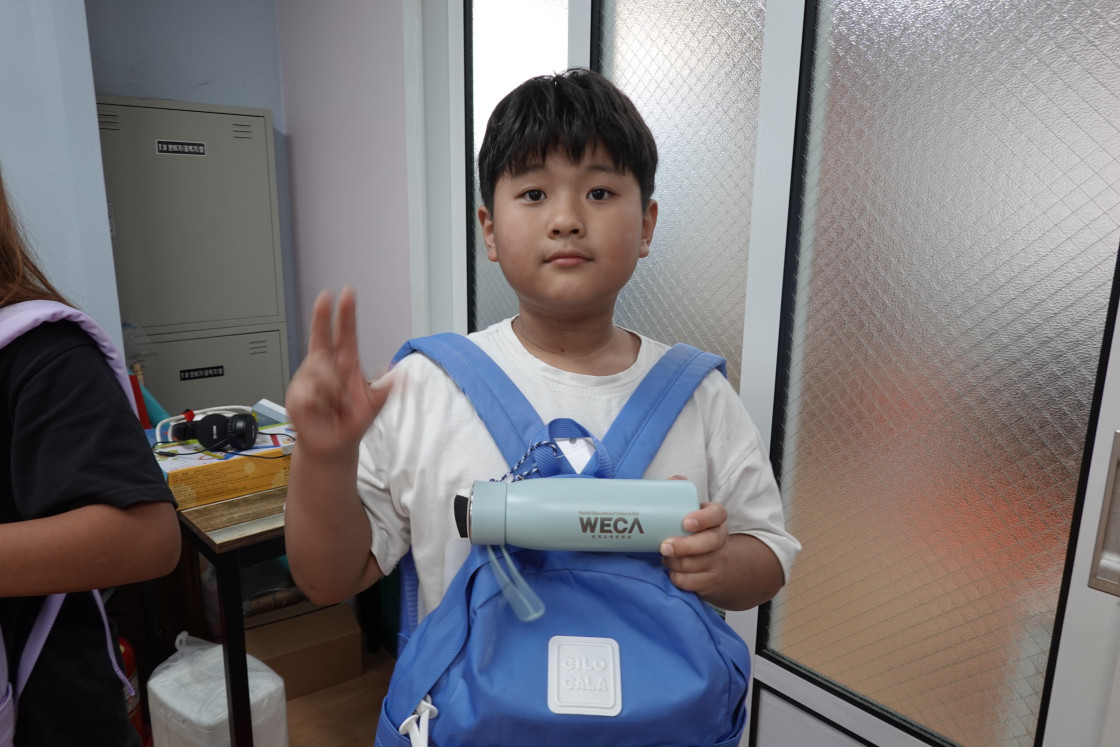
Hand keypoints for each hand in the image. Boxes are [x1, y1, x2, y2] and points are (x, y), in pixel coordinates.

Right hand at [286, 287, 392, 459]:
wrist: (334, 444)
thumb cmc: (352, 420)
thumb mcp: (376, 403)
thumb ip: (388, 387)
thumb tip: (401, 373)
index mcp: (345, 362)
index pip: (345, 334)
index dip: (345, 315)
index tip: (346, 294)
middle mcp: (325, 365)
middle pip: (321, 335)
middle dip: (322, 316)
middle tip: (325, 299)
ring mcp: (310, 378)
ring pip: (321, 371)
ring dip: (334, 391)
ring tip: (337, 404)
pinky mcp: (298, 393)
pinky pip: (311, 391)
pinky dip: (322, 403)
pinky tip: (322, 410)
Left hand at [660, 485, 731, 598]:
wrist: (720, 564)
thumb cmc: (696, 533)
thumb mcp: (693, 512)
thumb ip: (681, 493)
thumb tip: (672, 480)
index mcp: (715, 518)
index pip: (717, 514)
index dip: (703, 518)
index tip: (686, 522)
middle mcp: (720, 539)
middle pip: (708, 543)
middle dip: (683, 546)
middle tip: (664, 546)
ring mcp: (718, 561)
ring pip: (695, 565)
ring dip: (674, 563)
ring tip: (665, 557)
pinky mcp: (712, 581)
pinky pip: (691, 583)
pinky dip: (677, 578)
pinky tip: (673, 571)